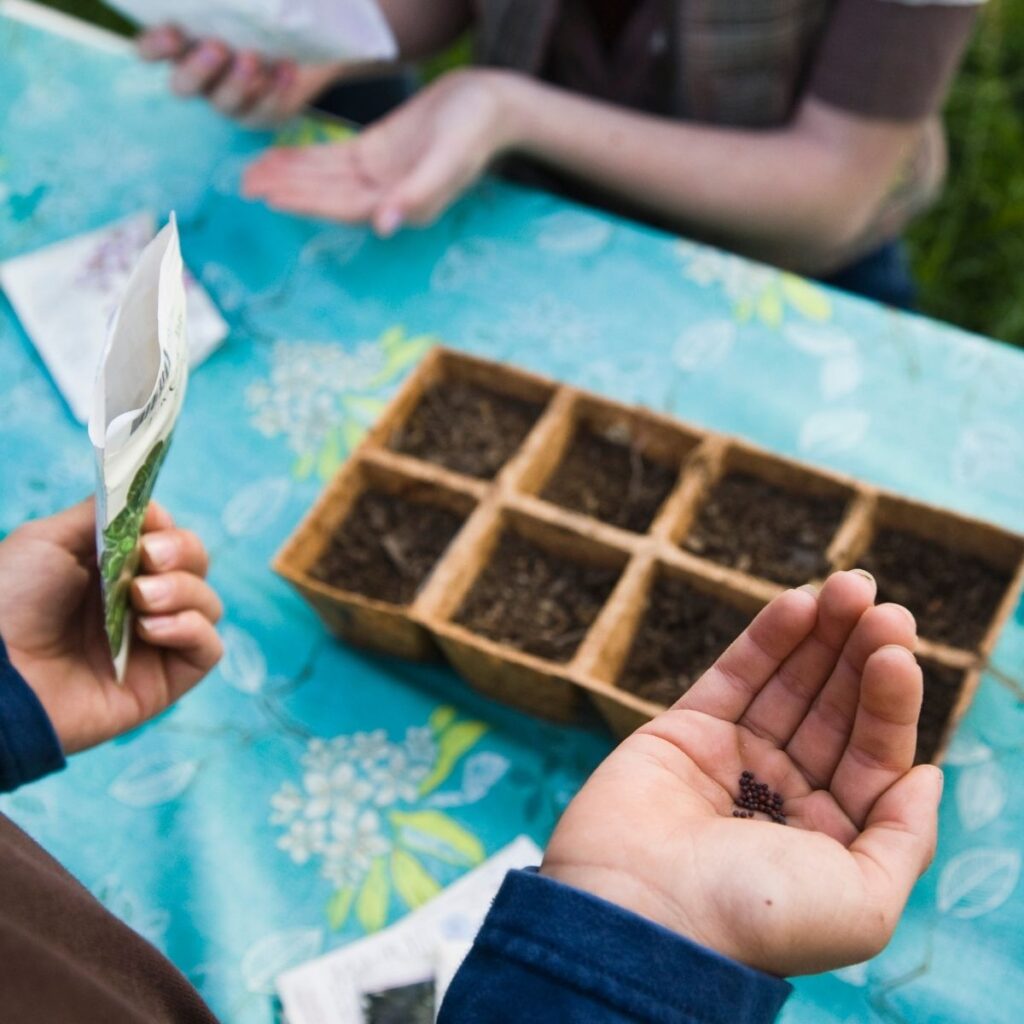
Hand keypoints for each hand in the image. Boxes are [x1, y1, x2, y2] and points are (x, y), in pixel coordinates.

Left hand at [0, 499, 222, 754]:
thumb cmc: (10, 602)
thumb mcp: (47, 538)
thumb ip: (101, 513)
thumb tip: (149, 505)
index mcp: (112, 569)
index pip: (169, 538)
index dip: (167, 529)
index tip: (147, 529)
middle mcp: (138, 603)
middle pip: (197, 565)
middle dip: (183, 553)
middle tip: (149, 559)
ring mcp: (154, 642)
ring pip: (208, 603)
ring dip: (183, 591)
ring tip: (140, 600)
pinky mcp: (166, 680)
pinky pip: (210, 647)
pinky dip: (192, 629)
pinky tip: (152, 629)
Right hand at [137, 23, 343, 124]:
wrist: (295, 39)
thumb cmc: (252, 11)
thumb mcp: (234, 4)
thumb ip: (219, 0)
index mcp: (180, 47)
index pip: (149, 52)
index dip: (155, 46)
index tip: (173, 31)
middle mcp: (199, 79)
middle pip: (183, 86)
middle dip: (198, 69)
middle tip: (217, 47)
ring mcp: (229, 101)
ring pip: (224, 102)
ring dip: (237, 83)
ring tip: (252, 58)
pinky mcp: (261, 114)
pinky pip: (265, 110)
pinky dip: (277, 89)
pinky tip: (287, 68)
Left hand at [243, 68, 516, 233]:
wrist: (491, 104)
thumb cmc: (476, 130)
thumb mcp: (451, 160)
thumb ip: (420, 194)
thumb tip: (386, 226)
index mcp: (404, 204)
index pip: (345, 206)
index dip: (308, 202)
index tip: (271, 196)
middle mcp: (387, 196)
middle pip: (327, 195)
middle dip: (288, 190)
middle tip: (244, 186)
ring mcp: (380, 175)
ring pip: (325, 178)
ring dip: (289, 176)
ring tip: (250, 173)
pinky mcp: (377, 153)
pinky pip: (334, 158)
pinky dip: (306, 157)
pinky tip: (279, 156)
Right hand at [542, 571, 940, 975]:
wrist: (641, 913)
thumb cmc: (753, 919)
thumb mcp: (863, 902)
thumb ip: (904, 837)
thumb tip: (930, 774)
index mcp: (829, 839)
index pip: (873, 755)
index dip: (890, 699)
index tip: (900, 649)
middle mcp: (784, 797)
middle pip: (834, 710)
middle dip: (859, 654)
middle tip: (880, 603)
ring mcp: (733, 760)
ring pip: (787, 685)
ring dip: (821, 634)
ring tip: (849, 586)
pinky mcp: (684, 732)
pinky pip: (733, 676)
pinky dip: (767, 638)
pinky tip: (799, 602)